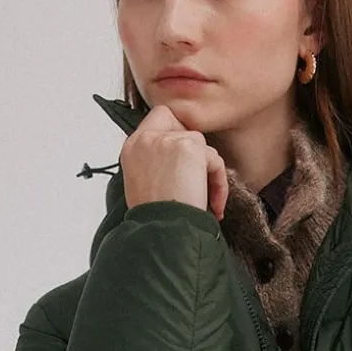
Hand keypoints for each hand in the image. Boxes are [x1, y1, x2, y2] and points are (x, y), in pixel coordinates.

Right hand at [120, 103, 229, 221]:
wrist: (162, 231)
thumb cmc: (155, 220)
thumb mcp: (142, 186)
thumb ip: (154, 164)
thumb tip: (174, 163)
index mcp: (132, 148)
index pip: (156, 119)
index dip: (173, 132)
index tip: (181, 159)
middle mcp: (147, 139)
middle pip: (178, 121)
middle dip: (191, 146)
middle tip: (197, 175)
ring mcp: (168, 140)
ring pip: (199, 144)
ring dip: (207, 173)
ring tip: (206, 201)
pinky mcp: (190, 147)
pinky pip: (214, 160)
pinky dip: (219, 183)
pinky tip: (214, 205)